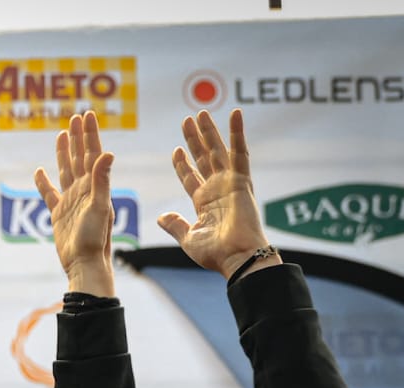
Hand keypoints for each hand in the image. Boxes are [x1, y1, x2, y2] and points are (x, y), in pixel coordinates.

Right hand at [31, 111, 115, 297]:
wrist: (84, 263)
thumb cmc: (95, 238)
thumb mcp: (99, 206)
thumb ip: (101, 180)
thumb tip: (107, 153)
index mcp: (95, 186)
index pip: (93, 154)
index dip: (90, 134)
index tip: (87, 115)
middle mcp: (83, 190)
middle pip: (80, 157)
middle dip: (78, 137)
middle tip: (75, 117)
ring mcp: (70, 201)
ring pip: (66, 170)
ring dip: (64, 153)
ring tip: (61, 134)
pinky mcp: (58, 214)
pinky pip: (49, 193)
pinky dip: (44, 182)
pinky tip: (39, 171)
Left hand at [157, 109, 276, 279]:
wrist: (236, 258)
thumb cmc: (216, 254)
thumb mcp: (189, 238)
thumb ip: (175, 225)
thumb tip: (162, 217)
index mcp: (204, 202)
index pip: (190, 177)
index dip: (183, 164)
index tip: (176, 150)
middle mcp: (217, 189)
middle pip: (203, 158)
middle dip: (194, 139)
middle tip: (187, 119)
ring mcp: (230, 183)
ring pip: (217, 150)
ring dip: (209, 131)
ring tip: (200, 112)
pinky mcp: (241, 180)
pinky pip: (240, 151)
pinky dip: (238, 132)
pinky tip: (235, 113)